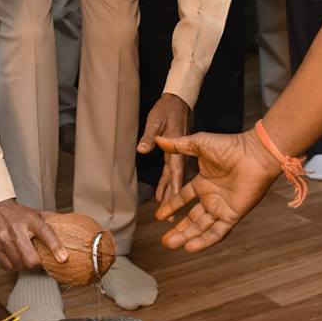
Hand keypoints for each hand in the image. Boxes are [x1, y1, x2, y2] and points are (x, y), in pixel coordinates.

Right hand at [0, 199, 69, 271]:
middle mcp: (16, 228)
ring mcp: (3, 238)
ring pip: (20, 265)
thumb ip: (52, 223)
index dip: (55, 247)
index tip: (64, 259)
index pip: (45, 233)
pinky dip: (14, 266)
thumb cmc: (20, 214)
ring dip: (25, 265)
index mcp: (31, 220)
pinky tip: (15, 256)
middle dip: (38, 264)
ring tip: (25, 256)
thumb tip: (72, 231)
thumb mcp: (37, 214)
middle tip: (39, 260)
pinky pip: (8, 267)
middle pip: (31, 258)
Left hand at [137, 93, 188, 207]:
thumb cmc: (166, 109)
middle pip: (176, 181)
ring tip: (166, 212)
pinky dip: (166, 184)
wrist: (177, 101)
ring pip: (173, 179)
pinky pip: (170, 173)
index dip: (175, 190)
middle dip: (174, 200)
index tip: (175, 206)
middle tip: (171, 219)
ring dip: (170, 194)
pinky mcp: (173, 154)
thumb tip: (141, 149)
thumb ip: (148, 136)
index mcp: (177, 148)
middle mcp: (179, 155)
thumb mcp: (155, 120)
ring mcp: (177, 155)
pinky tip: (161, 195)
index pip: (176, 173)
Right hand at [154, 128, 280, 252]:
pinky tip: (190, 248)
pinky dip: (204, 241)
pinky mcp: (232, 215)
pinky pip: (217, 232)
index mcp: (203, 182)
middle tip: (164, 240)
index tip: (159, 216)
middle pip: (192, 218)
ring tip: (170, 244)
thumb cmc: (229, 146)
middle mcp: (212, 197)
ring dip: (186, 236)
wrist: (254, 155)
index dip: (171, 207)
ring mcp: (221, 207)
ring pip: (201, 228)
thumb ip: (177, 145)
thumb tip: (158, 140)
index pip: (184, 198)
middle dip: (178, 229)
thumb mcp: (198, 144)